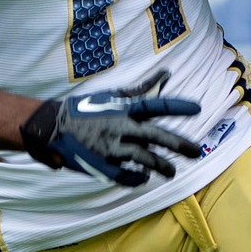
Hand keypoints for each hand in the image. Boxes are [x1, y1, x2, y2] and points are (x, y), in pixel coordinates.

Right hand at [19, 72, 203, 186]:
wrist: (52, 126)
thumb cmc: (85, 109)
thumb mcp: (112, 95)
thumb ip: (141, 89)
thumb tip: (167, 73)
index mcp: (123, 109)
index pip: (155, 105)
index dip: (176, 107)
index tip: (197, 109)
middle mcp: (119, 126)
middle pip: (155, 136)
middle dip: (178, 144)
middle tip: (196, 152)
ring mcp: (110, 147)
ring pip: (144, 158)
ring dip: (161, 166)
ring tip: (172, 172)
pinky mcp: (100, 164)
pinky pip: (124, 175)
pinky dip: (136, 178)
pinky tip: (144, 177)